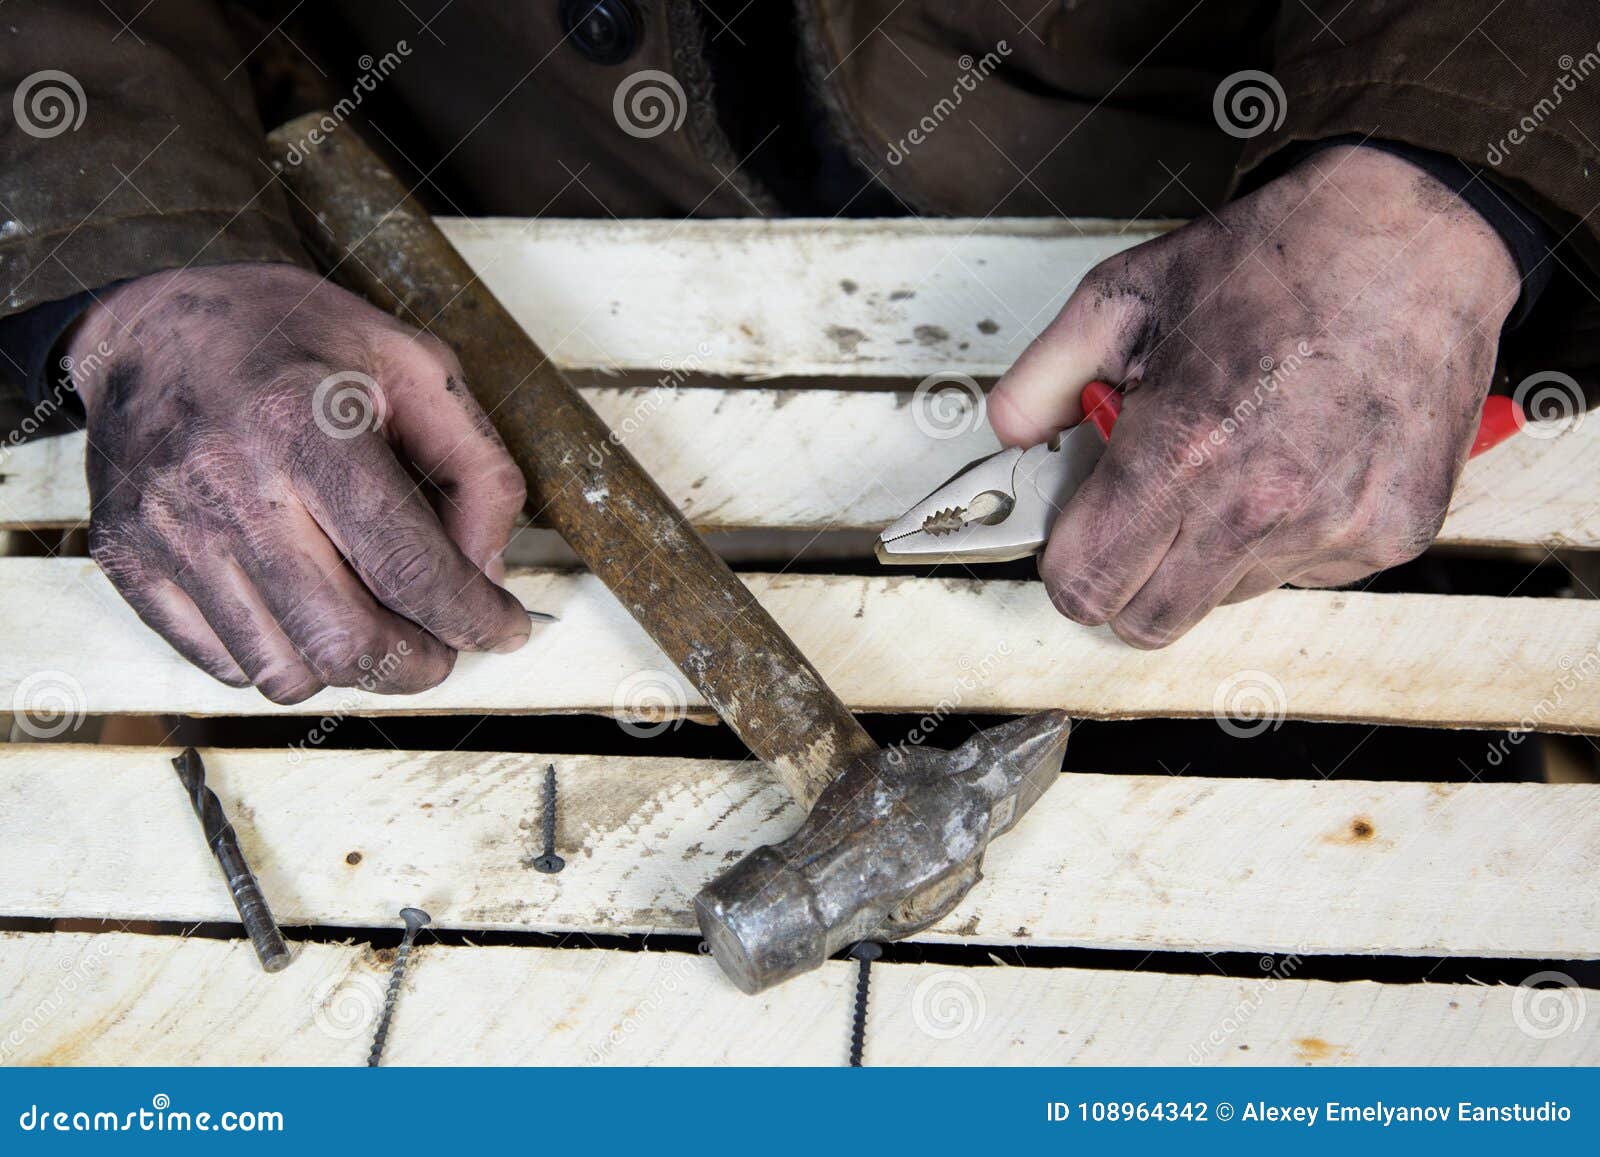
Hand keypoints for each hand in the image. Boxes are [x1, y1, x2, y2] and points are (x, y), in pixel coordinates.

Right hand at [68, 263, 530, 702]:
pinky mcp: (128, 562)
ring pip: (285, 672)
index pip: (407, 566)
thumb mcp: (414, 364)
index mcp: (303, 423)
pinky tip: (307, 610)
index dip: (472, 617)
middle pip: (345, 641)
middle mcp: (226, 486)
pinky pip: (223, 664)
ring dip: (353, 670)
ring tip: (377, 623)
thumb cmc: (294, 338)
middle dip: (418, 665)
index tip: (504, 630)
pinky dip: (285, 660)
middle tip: (444, 646)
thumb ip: (475, 467)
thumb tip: (487, 576)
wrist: (150, 323)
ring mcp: (168, 532)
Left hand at [989, 146, 1519, 647]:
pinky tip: (1298, 462)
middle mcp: (1260, 506)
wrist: (1414, 237)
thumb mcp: (1122, 298)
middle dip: (1126, 576)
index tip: (1075, 537)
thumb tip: (1010, 437)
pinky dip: (1286, 537)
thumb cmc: (1274, 260)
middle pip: (1147, 621)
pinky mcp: (1390, 535)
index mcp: (1182, 451)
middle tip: (1139, 513)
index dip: (1066, 562)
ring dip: (1210, 552)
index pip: (1084, 584)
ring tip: (1234, 461)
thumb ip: (1042, 379)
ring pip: (1226, 598)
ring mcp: (1332, 529)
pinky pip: (1303, 574)